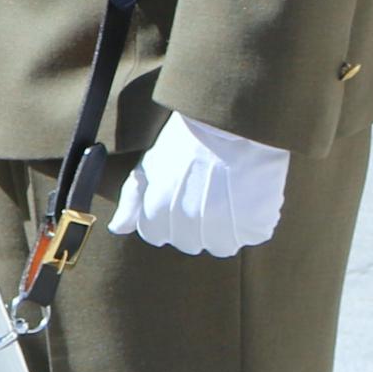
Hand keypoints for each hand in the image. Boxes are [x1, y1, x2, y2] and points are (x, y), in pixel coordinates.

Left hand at [109, 114, 290, 256]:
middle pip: (188, 243)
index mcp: (156, 215)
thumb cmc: (186, 143)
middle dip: (193, 223)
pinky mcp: (253, 228)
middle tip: (204, 191)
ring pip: (220, 245)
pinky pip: (252, 235)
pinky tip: (248, 194)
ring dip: (224, 226)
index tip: (178, 194)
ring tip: (227, 194)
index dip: (165, 215)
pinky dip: (253, 220)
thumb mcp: (149, 166)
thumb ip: (131, 202)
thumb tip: (118, 228)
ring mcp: (221, 231)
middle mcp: (186, 228)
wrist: (229, 126)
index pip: (155, 235)